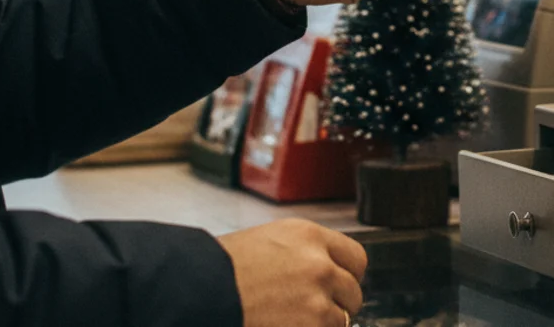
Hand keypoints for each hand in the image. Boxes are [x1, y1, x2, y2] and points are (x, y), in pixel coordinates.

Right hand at [218, 219, 366, 326]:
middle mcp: (319, 264)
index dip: (347, 275)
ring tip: (293, 318)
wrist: (197, 291)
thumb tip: (327, 269)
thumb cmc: (221, 268)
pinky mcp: (311, 325)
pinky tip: (288, 325)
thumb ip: (304, 252)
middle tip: (311, 308)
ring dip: (323, 323)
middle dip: (337, 303)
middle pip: (353, 291)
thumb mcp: (269, 241)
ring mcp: (316, 299)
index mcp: (309, 236)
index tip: (339, 284)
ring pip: (341, 319)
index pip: (356, 258)